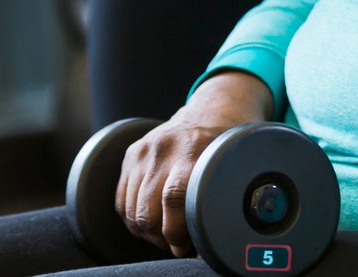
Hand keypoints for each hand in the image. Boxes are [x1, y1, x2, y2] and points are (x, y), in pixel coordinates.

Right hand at [116, 71, 273, 255]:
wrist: (210, 111)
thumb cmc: (228, 146)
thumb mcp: (236, 163)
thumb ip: (227, 196)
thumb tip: (215, 242)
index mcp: (196, 147)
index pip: (175, 196)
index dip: (176, 231)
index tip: (185, 247)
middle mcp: (165, 146)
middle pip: (147, 210)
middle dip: (160, 238)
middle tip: (178, 245)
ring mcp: (144, 149)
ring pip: (131, 211)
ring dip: (147, 233)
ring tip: (167, 235)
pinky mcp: (131, 154)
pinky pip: (121, 202)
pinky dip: (134, 221)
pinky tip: (153, 224)